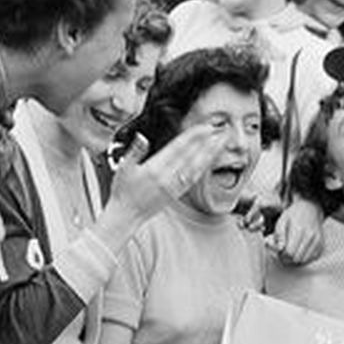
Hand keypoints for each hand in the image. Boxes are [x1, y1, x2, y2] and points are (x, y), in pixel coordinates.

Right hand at [108, 124, 225, 224]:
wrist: (127, 215)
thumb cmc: (123, 191)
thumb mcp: (123, 168)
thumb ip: (135, 151)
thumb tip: (142, 138)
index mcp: (155, 169)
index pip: (179, 148)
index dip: (193, 136)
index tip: (205, 127)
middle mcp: (168, 178)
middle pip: (192, 156)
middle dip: (207, 142)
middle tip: (221, 130)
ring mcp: (174, 187)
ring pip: (197, 167)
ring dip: (210, 154)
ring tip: (220, 143)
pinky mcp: (177, 193)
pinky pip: (194, 178)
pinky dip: (203, 167)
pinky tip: (210, 160)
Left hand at [266, 197, 324, 264]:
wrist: (310, 209)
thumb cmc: (294, 215)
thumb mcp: (282, 221)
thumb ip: (279, 236)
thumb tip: (280, 249)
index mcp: (299, 230)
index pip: (289, 252)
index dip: (282, 255)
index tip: (280, 251)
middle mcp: (310, 236)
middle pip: (296, 258)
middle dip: (288, 259)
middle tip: (284, 253)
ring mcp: (318, 241)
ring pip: (304, 260)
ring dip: (296, 260)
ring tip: (292, 252)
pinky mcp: (321, 245)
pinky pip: (311, 259)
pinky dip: (304, 258)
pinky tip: (300, 251)